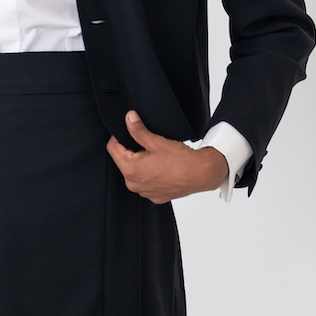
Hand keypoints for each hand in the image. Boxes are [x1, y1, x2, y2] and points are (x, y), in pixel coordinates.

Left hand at [107, 110, 228, 203]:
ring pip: (135, 172)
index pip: (112, 149)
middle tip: (147, 145)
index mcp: (130, 170)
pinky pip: (146, 183)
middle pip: (123, 161)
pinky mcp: (156, 197)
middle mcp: (134, 184)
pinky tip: (162, 168)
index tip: (126, 132)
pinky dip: (150, 175)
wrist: (203, 174)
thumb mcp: (156, 141)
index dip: (118, 137)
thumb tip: (129, 119)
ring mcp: (145, 192)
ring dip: (141, 164)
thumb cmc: (182, 160)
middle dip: (132, 151)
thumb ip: (138, 130)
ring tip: (156, 157)